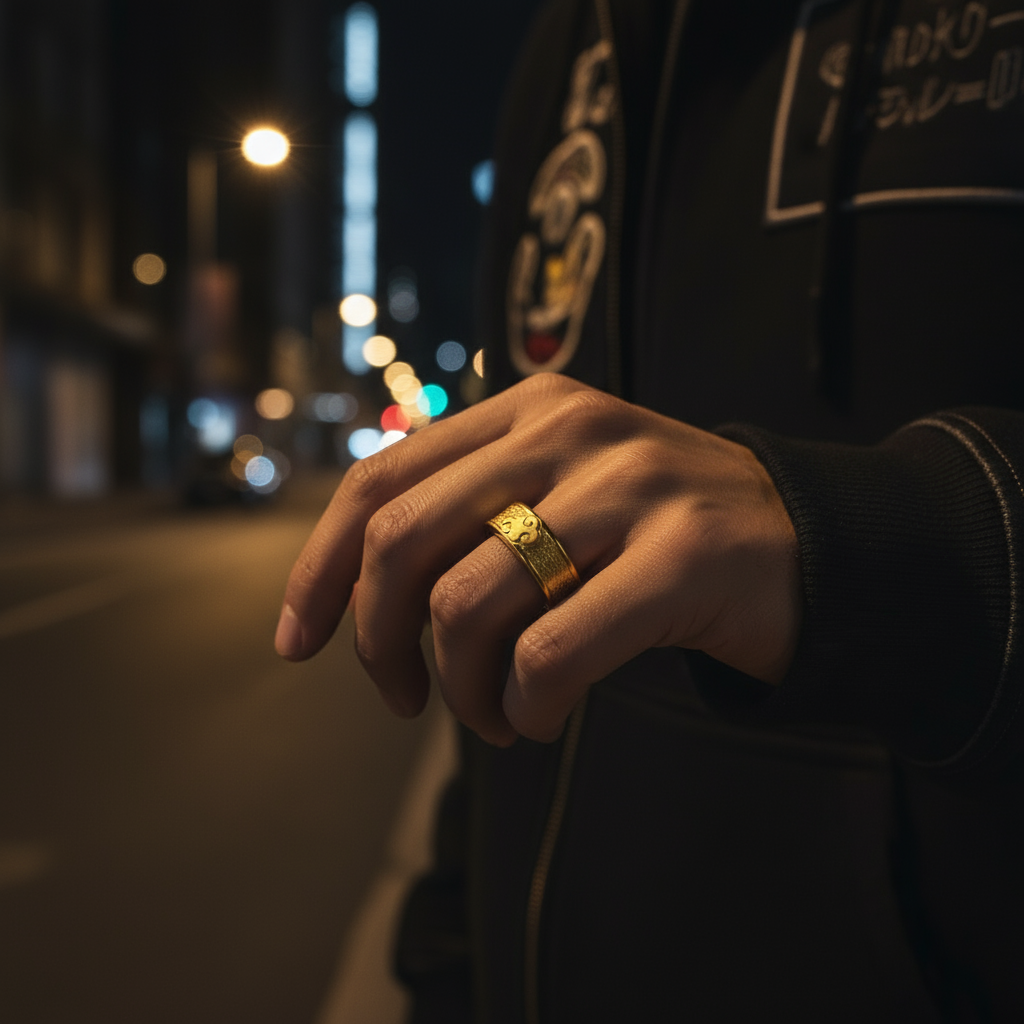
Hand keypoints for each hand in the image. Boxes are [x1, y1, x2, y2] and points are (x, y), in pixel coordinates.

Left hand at [276, 374, 800, 744]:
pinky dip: (526, 706)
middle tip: (408, 699)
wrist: (804, 540)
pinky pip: (554, 651)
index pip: (381, 478)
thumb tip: (358, 594)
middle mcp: (571, 431)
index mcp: (527, 410)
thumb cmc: (655, 534)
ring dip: (464, 691)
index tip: (299, 641)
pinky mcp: (685, 555)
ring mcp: (632, 487)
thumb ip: (471, 514)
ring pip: (469, 605)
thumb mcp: (558, 493)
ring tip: (495, 716)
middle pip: (405, 542)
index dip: (321, 567)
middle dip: (380, 643)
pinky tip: (540, 718)